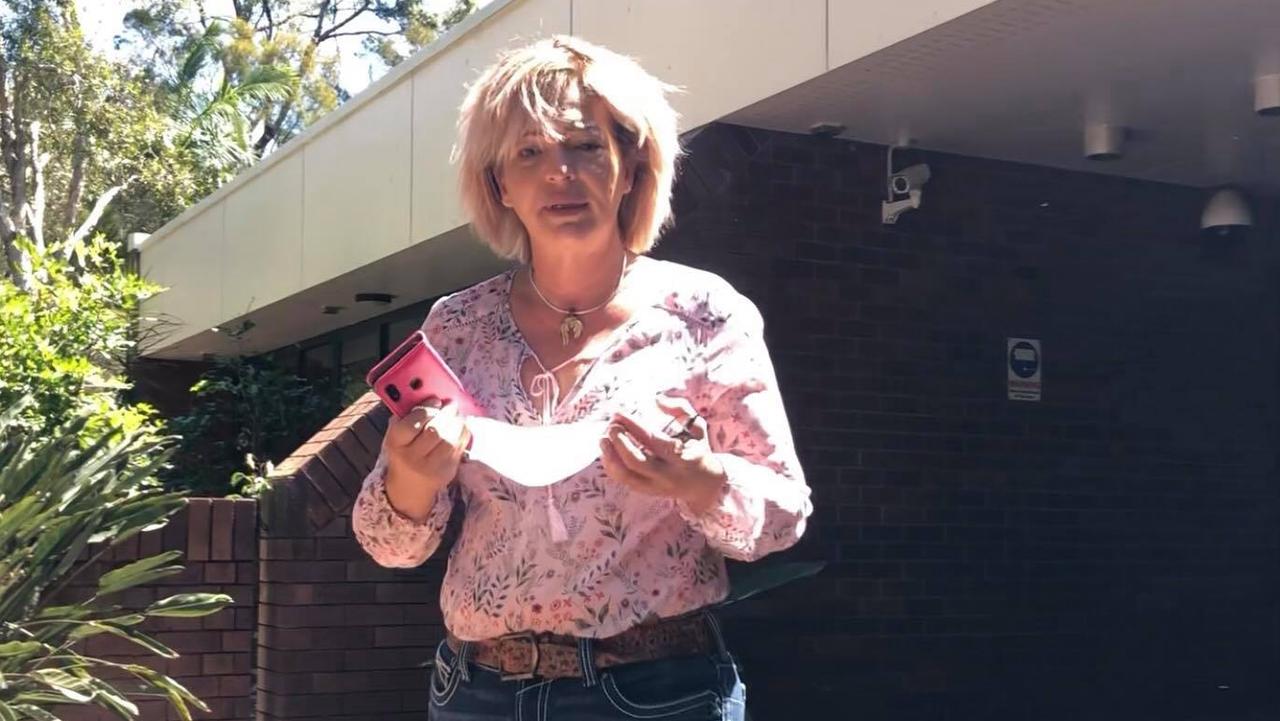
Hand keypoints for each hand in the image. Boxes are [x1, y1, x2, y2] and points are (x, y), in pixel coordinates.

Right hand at [382, 398, 470, 519]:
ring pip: (450, 439)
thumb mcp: (397, 435)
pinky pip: (460, 447)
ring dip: (457, 422)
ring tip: (456, 414)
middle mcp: (412, 458)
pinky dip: (463, 432)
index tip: (435, 399)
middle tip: (451, 403)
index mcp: (396, 444)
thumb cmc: (404, 451)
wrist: (409, 486)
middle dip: (446, 413)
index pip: (411, 424)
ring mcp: (431, 467)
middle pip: (435, 431)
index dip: (426, 409)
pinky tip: (460, 426)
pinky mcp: (448, 471)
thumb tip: (426, 392)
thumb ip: (407, 415)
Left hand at [599, 395, 726, 513]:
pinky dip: (612, 466)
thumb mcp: (697, 427)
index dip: (633, 425)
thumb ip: (681, 408)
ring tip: (603, 439)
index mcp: (682, 458)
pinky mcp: (647, 492)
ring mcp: (656, 487)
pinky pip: (624, 481)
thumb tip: (657, 399)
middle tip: (611, 425)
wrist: (705, 486)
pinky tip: (608, 451)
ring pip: (626, 476)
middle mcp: (668, 476)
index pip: (653, 440)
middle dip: (619, 441)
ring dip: (611, 456)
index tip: (619, 412)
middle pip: (636, 461)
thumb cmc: (698, 450)